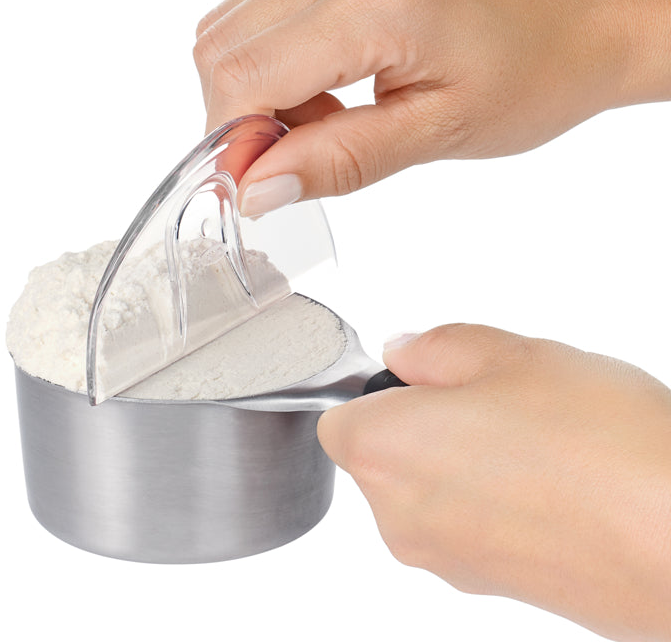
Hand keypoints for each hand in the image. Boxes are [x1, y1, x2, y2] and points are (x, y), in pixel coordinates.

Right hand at [193, 0, 670, 216]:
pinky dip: (275, 63)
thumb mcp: (440, 134)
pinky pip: (267, 9)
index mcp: (376, 2)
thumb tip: (256, 189)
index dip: (233, 144)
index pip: (243, 76)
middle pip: (220, 47)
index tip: (258, 189)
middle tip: (297, 159)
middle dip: (238, 119)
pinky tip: (327, 88)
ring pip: (233, 27)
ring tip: (324, 122)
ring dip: (255, 91)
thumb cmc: (539, 72)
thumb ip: (340, 160)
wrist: (591, 11)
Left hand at [317, 324, 670, 639]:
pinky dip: (493, 499)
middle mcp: (399, 517)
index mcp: (384, 450)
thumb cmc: (598, 443)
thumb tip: (402, 353)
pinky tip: (553, 480)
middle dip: (423, 421)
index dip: (376, 392)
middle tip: (493, 399)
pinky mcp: (489, 588)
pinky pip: (468, 525)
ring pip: (429, 489)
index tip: (419, 379)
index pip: (338, 418)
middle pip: (383, 456)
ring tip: (535, 440)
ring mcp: (444, 560)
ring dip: (463, 459)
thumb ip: (433, 347)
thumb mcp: (507, 353)